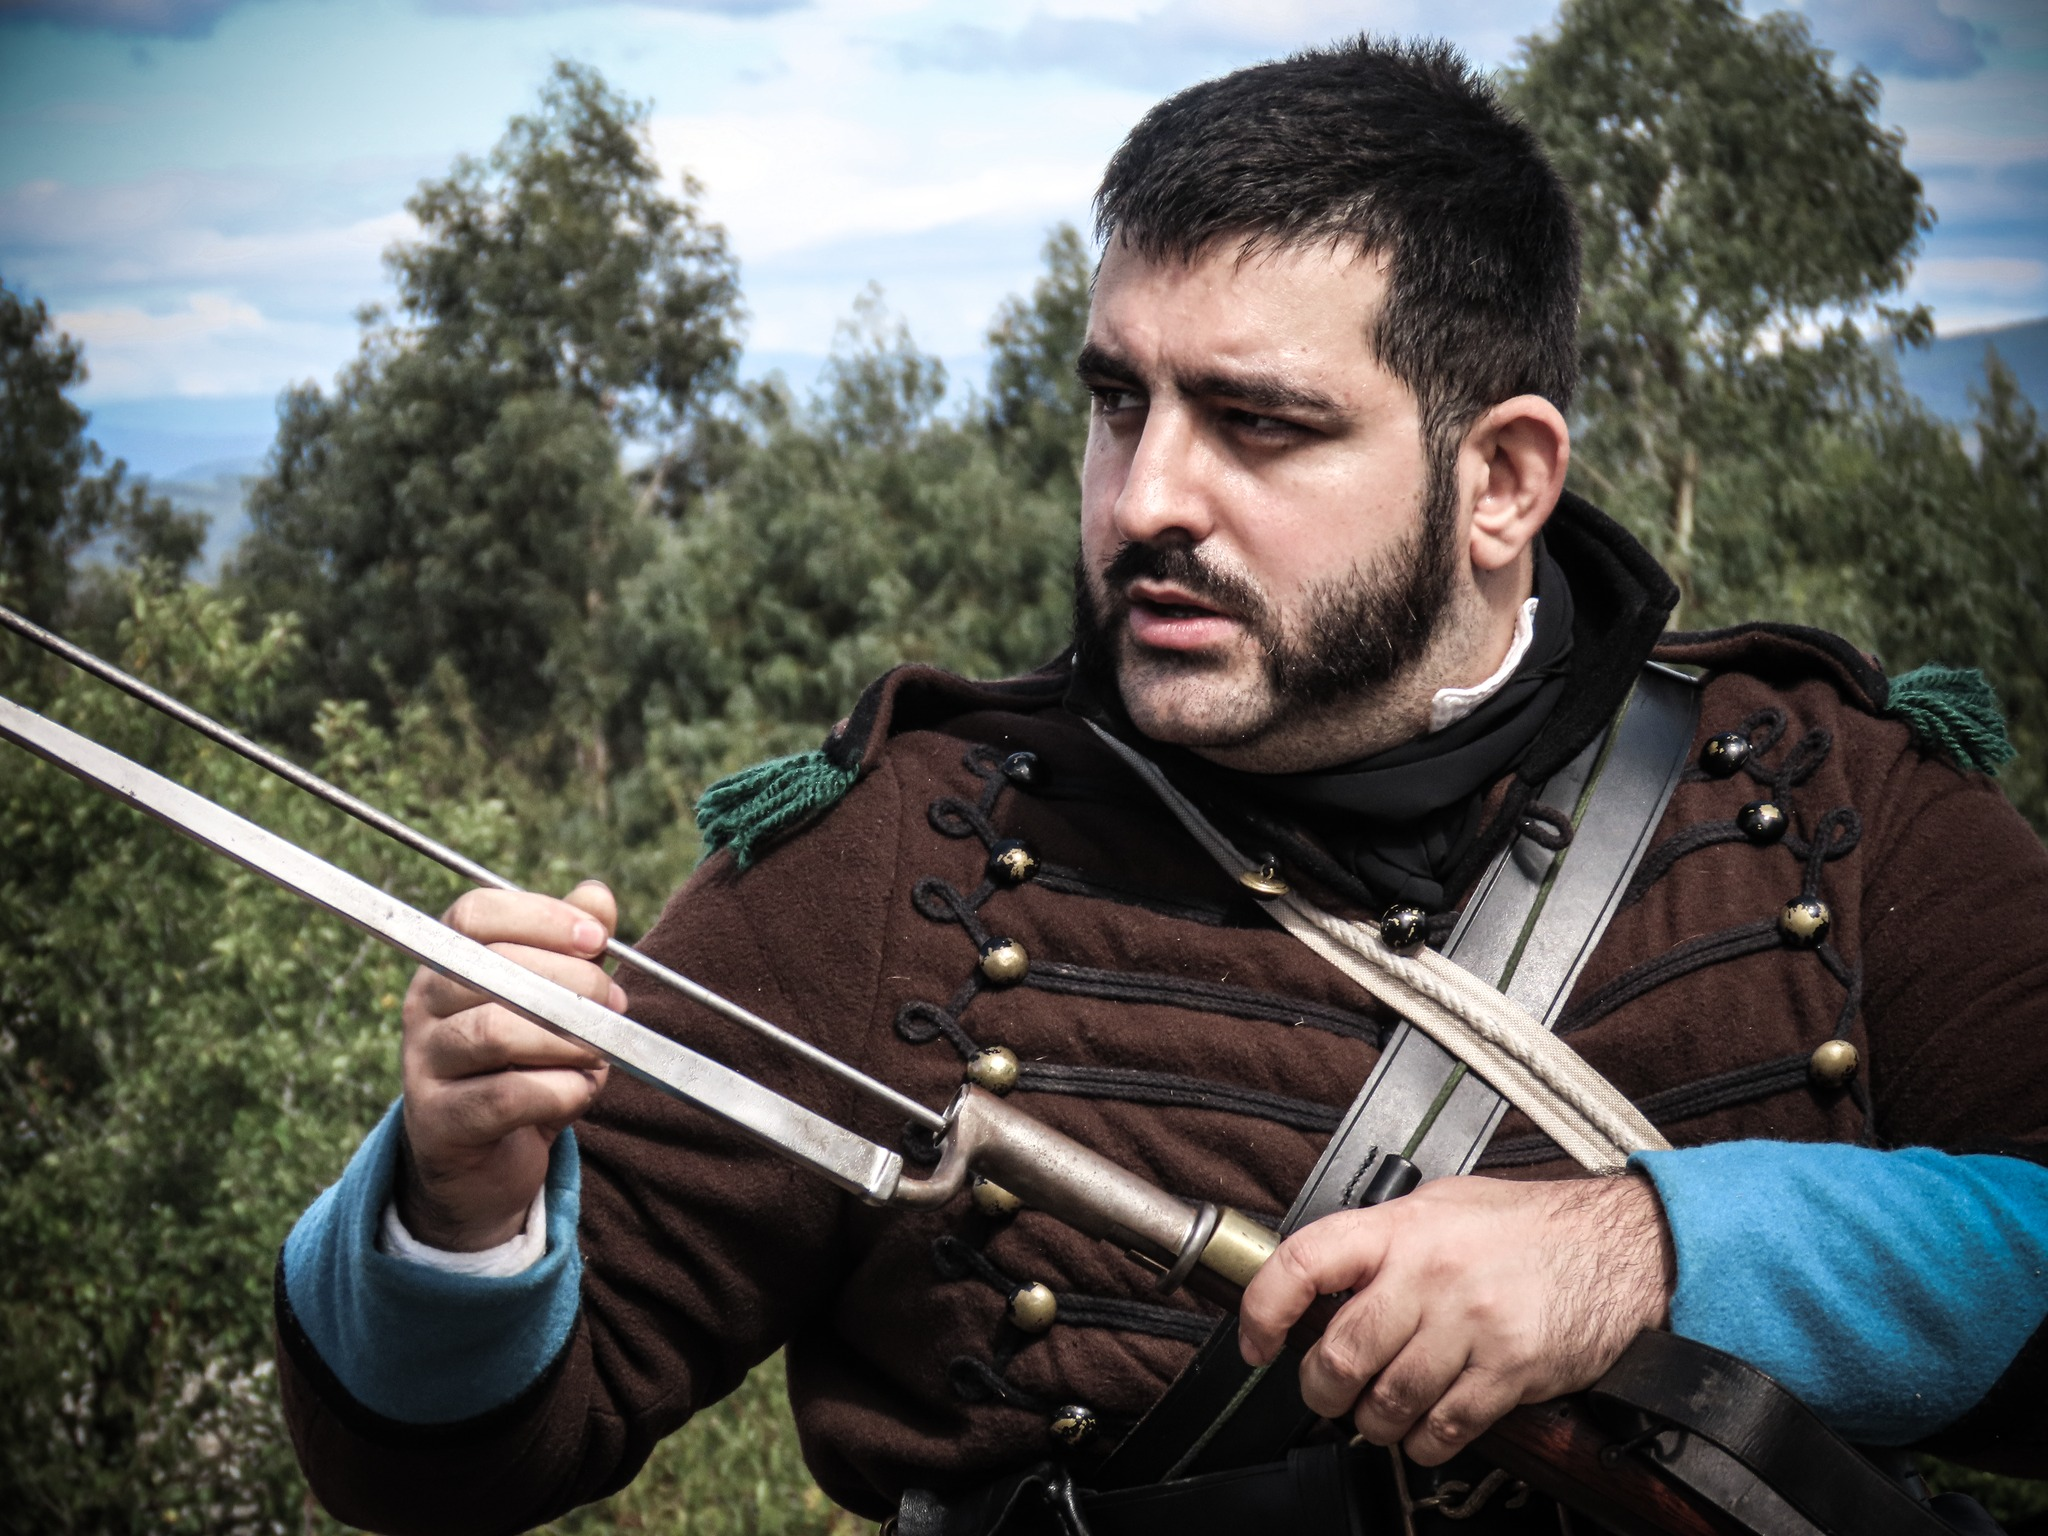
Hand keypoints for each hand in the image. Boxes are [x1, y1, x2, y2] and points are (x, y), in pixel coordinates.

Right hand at [396, 880, 622, 1250]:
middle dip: (573, 983)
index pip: (475, 915)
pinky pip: (505, 1097)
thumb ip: (575, 949)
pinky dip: (560, 1091)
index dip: (541, 917)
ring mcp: (424, 1065)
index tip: (597, 937)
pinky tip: (580, 1092)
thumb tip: (597, 896)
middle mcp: (423, 1006)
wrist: (485, 1161)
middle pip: (492, 971)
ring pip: (495, 1032)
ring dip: (567, 1039)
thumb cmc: (525, 1066)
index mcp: (450, 962)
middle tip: (615, 1005)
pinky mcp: (440, 1124)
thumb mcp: (556, 1002)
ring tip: (600, 1050)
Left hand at [1238, 1174, 1673, 1465]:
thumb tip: (1327, 1278)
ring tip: (1377, 1414)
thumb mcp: (1444, 1205)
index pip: (1304, 1262)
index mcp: (1402, 1227)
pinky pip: (1444, 1426)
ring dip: (1372, 1422)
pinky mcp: (1509, 1371)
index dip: (1264, 1308)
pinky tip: (1426, 1430)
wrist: (1622, 1248)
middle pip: (1341, 1353)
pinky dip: (1424, 1441)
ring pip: (1387, 1399)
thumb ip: (1384, 1238)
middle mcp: (1431, 1274)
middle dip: (1321, 1388)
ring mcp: (1470, 1325)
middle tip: (1326, 1391)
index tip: (1257, 1339)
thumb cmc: (1532, 1227)